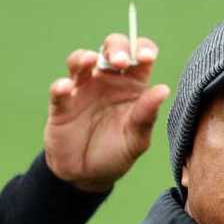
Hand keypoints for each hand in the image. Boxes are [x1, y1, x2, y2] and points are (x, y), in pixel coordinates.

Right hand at [44, 33, 169, 192]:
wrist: (87, 176)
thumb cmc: (117, 153)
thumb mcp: (136, 139)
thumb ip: (147, 114)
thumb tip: (164, 89)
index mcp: (132, 85)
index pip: (140, 55)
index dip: (144, 49)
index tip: (147, 57)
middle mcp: (108, 80)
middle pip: (111, 49)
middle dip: (116, 48)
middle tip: (120, 61)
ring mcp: (83, 89)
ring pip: (80, 60)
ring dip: (84, 57)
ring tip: (90, 60)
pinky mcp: (61, 104)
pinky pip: (59, 90)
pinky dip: (61, 86)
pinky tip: (65, 88)